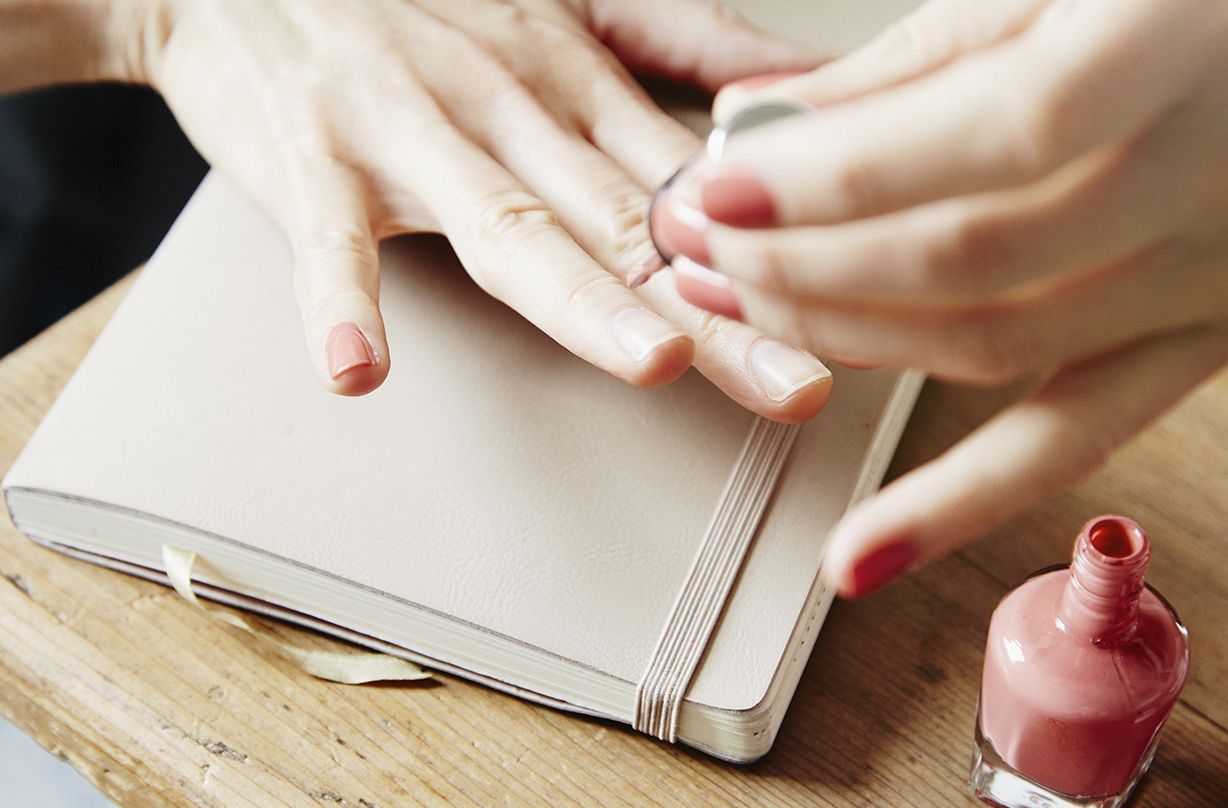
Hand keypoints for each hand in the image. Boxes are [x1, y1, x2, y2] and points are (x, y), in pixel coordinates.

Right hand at [79, 0, 829, 418]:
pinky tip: (358, 366)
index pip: (687, 185)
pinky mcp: (314, 156)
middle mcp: (512, 109)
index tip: (843, 320)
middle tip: (793, 383)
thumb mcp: (568, 2)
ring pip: (509, 224)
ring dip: (578, 296)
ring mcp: (414, 133)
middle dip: (716, 310)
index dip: (768, 254)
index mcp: (576, 85)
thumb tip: (797, 85)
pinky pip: (329, 236)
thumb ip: (685, 44)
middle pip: (626, 225)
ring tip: (646, 359)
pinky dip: (340, 300)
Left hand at [654, 0, 1227, 595]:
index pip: (995, 137)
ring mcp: (1205, 279)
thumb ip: (914, 57)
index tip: (722, 188)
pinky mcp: (1189, 341)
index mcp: (1179, 49)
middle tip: (698, 242)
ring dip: (836, 339)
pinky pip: (1069, 439)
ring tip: (732, 309)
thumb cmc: (1186, 2)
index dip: (839, 176)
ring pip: (991, 347)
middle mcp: (1210, 181)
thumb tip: (759, 117)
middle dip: (801, 260)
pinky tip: (865, 550)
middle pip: (970, 259)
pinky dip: (958, 501)